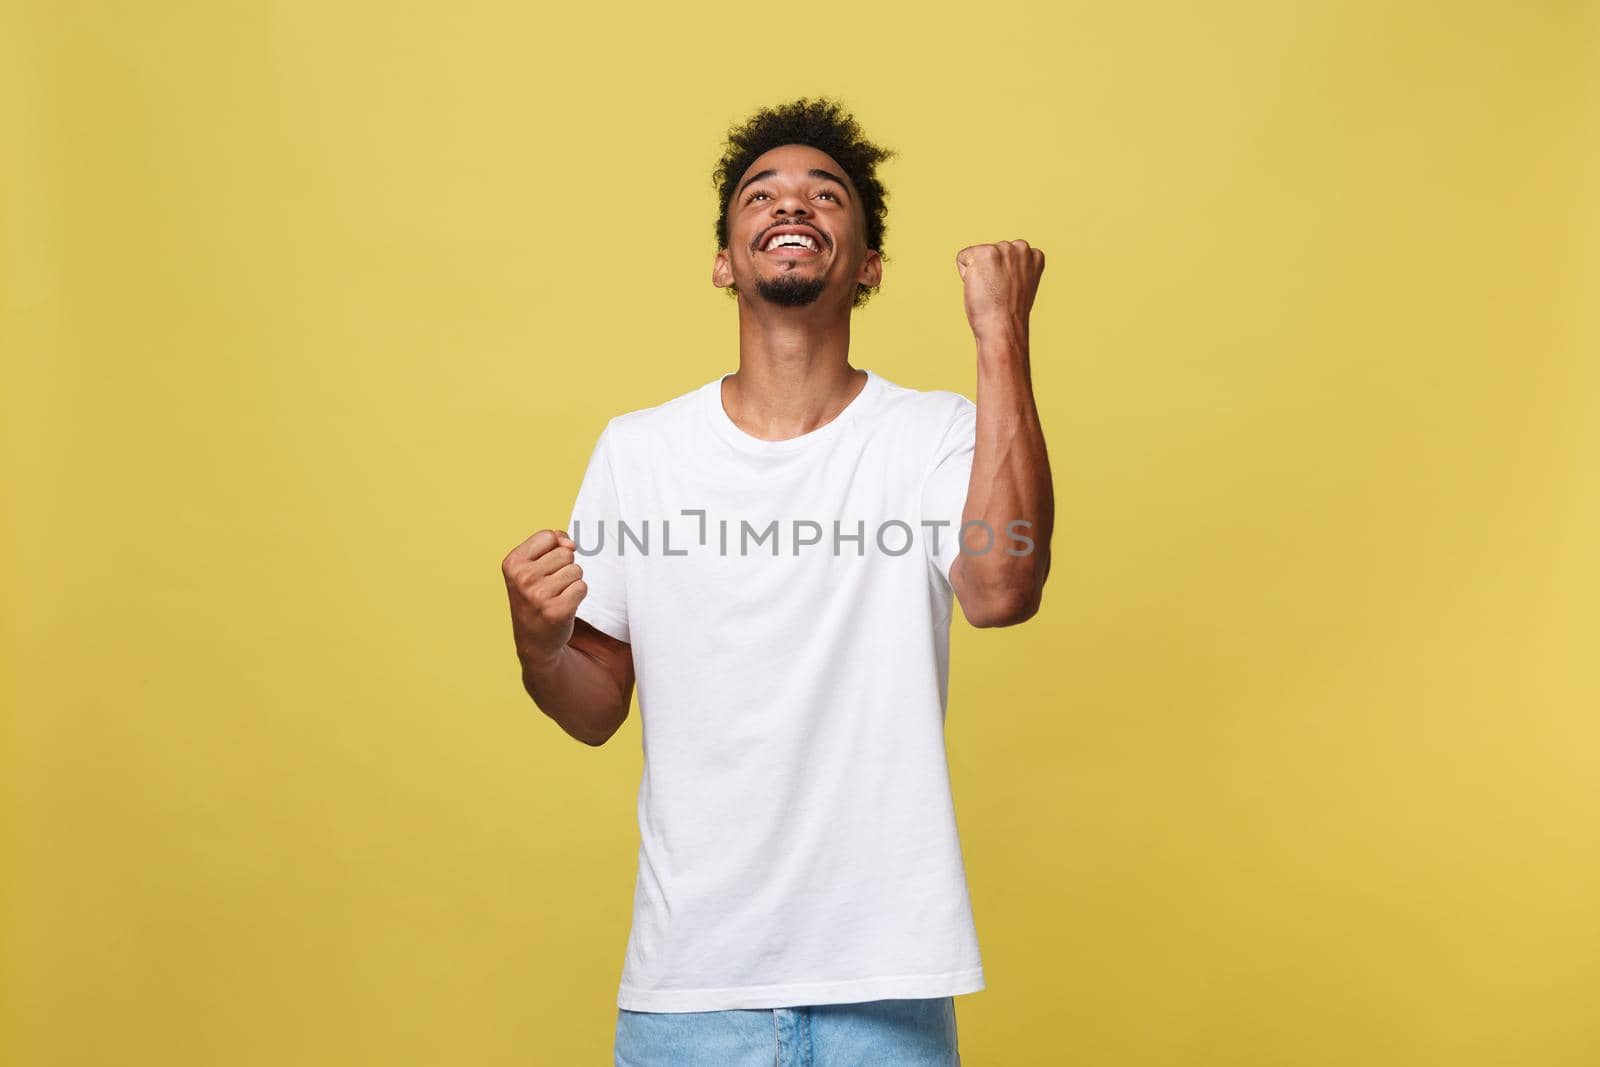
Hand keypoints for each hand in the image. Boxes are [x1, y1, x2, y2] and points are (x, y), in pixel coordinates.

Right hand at [502, 529, 585, 667]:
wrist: (534, 640)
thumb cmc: (536, 597)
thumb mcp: (531, 566)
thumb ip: (551, 544)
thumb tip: (570, 544)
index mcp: (512, 563)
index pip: (548, 536)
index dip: (554, 549)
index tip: (544, 567)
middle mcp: (522, 578)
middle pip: (565, 553)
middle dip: (564, 567)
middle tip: (551, 586)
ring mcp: (538, 595)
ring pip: (576, 570)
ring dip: (572, 582)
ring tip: (557, 596)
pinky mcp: (557, 610)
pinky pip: (582, 587)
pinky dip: (578, 596)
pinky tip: (564, 606)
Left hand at [956, 239, 1044, 341]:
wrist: (1004, 327)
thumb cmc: (1009, 313)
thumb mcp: (1021, 285)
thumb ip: (1015, 269)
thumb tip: (1000, 266)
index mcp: (1033, 255)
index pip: (1004, 254)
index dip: (1000, 274)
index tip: (1007, 290)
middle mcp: (1021, 247)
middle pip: (990, 252)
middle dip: (988, 271)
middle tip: (997, 292)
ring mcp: (1004, 249)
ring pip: (976, 255)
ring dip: (977, 273)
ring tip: (990, 290)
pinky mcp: (986, 253)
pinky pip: (963, 258)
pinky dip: (965, 275)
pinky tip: (979, 287)